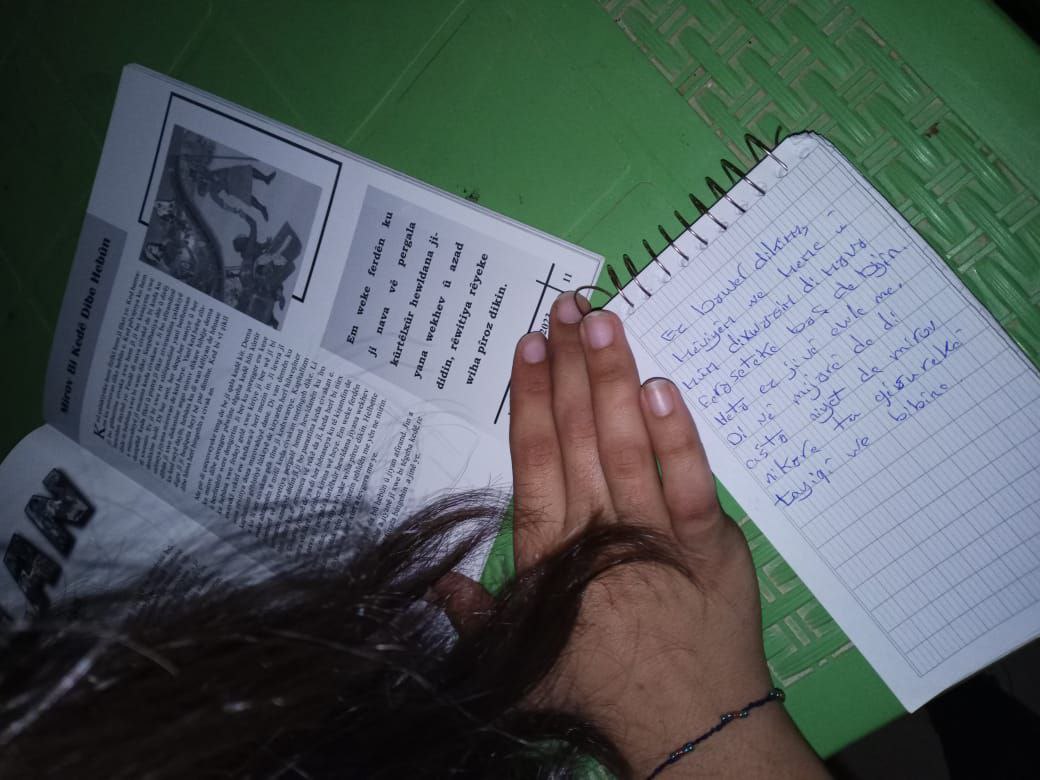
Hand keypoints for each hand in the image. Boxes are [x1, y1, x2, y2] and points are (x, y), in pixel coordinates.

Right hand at [508, 292, 826, 776]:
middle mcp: (599, 529)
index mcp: (551, 554)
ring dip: (614, 379)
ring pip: (628, 442)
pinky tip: (663, 386)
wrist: (690, 726)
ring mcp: (656, 530)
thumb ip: (477, 619)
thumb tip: (436, 580)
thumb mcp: (521, 665)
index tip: (527, 345)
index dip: (530, 399)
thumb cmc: (600, 691)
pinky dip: (678, 434)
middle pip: (580, 434)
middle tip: (565, 306)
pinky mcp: (708, 538)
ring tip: (603, 322)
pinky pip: (690, 479)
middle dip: (570, 366)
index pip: (535, 460)